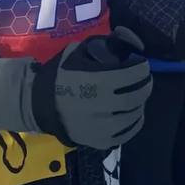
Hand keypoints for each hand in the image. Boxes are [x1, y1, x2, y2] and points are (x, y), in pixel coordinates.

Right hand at [0, 27, 151, 150]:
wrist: (39, 103)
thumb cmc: (62, 73)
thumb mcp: (82, 49)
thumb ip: (111, 42)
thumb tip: (137, 44)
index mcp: (98, 81)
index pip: (135, 74)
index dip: (142, 67)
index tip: (140, 63)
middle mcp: (103, 106)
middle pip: (139, 95)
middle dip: (145, 84)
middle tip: (142, 79)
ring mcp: (103, 128)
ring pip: (136, 114)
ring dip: (140, 102)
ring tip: (134, 94)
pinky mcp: (101, 142)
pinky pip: (128, 132)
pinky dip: (134, 120)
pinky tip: (129, 111)